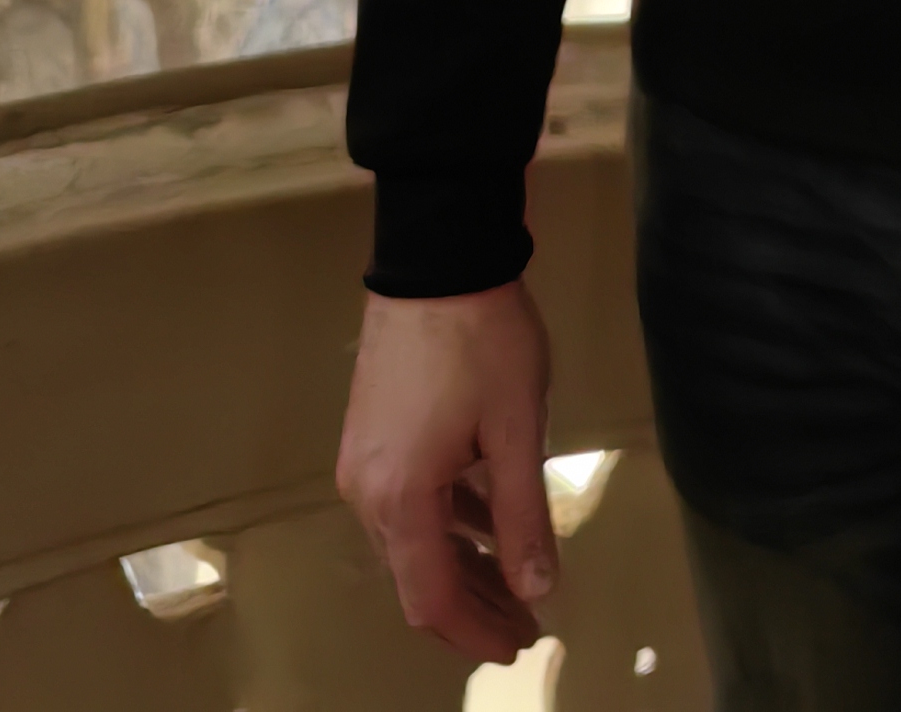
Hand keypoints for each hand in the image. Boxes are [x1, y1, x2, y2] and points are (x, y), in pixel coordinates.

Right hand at [336, 278, 557, 662]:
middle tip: (526, 623)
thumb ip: (523, 516)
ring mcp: (362, 461)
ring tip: (515, 581)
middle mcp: (366, 492)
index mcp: (399, 499)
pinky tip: (487, 521)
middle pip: (417, 575)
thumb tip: (538, 590)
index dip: (475, 631)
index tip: (519, 646)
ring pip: (411, 540)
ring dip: (461, 564)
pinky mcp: (371, 433)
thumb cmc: (484, 340)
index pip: (432, 599)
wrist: (437, 254)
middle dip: (472, 605)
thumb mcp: (516, 429)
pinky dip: (447, 522)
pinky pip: (407, 501)